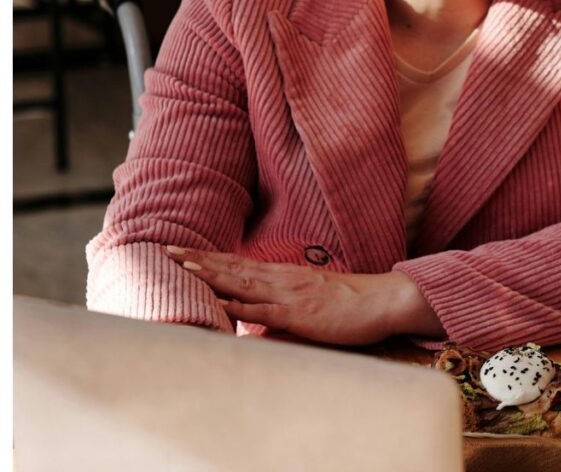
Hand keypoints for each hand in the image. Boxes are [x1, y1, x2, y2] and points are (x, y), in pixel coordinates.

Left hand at [165, 246, 443, 344]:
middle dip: (199, 259)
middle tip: (167, 249)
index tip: (182, 250)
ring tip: (184, 264)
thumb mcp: (311, 301)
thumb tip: (255, 324)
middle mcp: (282, 279)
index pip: (239, 264)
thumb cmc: (350, 304)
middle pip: (233, 267)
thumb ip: (281, 309)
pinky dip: (239, 304)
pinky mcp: (298, 314)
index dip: (210, 258)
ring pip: (242, 281)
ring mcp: (289, 295)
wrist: (381, 301)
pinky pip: (263, 310)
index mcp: (285, 276)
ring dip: (211, 273)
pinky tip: (219, 300)